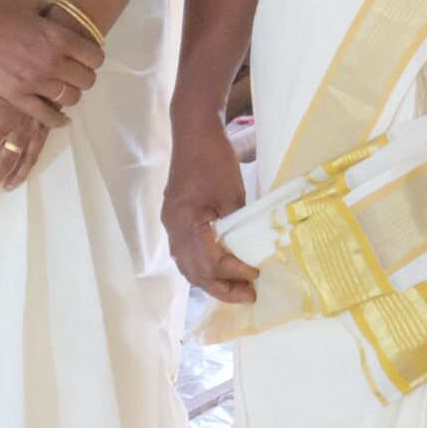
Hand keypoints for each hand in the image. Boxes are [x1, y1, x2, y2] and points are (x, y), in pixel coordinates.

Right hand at [0, 0, 100, 126]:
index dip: (93, 58)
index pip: (95, 57)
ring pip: (70, 99)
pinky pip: (46, 116)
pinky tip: (60, 118)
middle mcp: (52, 62)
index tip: (86, 58)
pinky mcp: (17, 97)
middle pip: (87, 80)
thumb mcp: (33, 5)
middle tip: (74, 74)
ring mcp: (34, 82)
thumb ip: (52, 20)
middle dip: (84, 77)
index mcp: (59, 37)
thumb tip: (62, 23)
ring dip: (70, 94)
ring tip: (62, 89)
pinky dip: (56, 119)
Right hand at [163, 106, 255, 302]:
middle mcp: (172, 228)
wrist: (194, 132)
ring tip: (235, 288)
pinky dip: (202, 265)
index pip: (208, 263)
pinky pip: (185, 252)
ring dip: (210, 280)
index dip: (233, 274)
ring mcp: (171, 223)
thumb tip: (251, 253)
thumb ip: (237, 227)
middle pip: (193, 271)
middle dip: (220, 288)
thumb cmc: (214, 160)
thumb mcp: (233, 195)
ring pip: (186, 264)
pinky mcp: (175, 217)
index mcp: (185, 223)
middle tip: (247, 296)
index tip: (255, 276)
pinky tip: (219, 268)